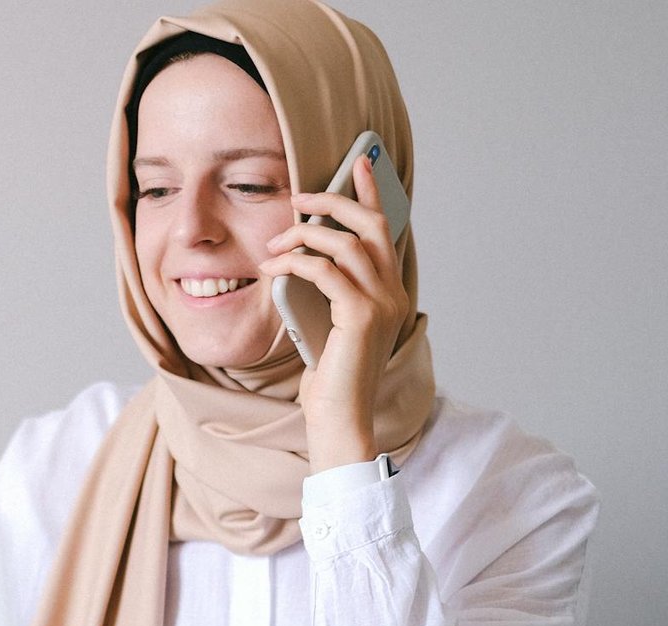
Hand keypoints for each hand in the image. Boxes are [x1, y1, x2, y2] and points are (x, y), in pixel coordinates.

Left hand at [258, 155, 408, 472]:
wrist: (339, 417)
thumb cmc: (329, 377)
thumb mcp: (327, 324)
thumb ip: (327, 291)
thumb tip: (302, 257)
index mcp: (389, 291)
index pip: (383, 231)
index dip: (370, 194)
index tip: (356, 165)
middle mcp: (392, 292)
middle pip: (369, 225)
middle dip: (333, 202)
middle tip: (299, 198)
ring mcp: (382, 303)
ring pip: (345, 243)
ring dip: (305, 234)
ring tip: (274, 243)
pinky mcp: (361, 316)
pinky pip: (325, 271)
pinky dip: (296, 261)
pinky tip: (274, 266)